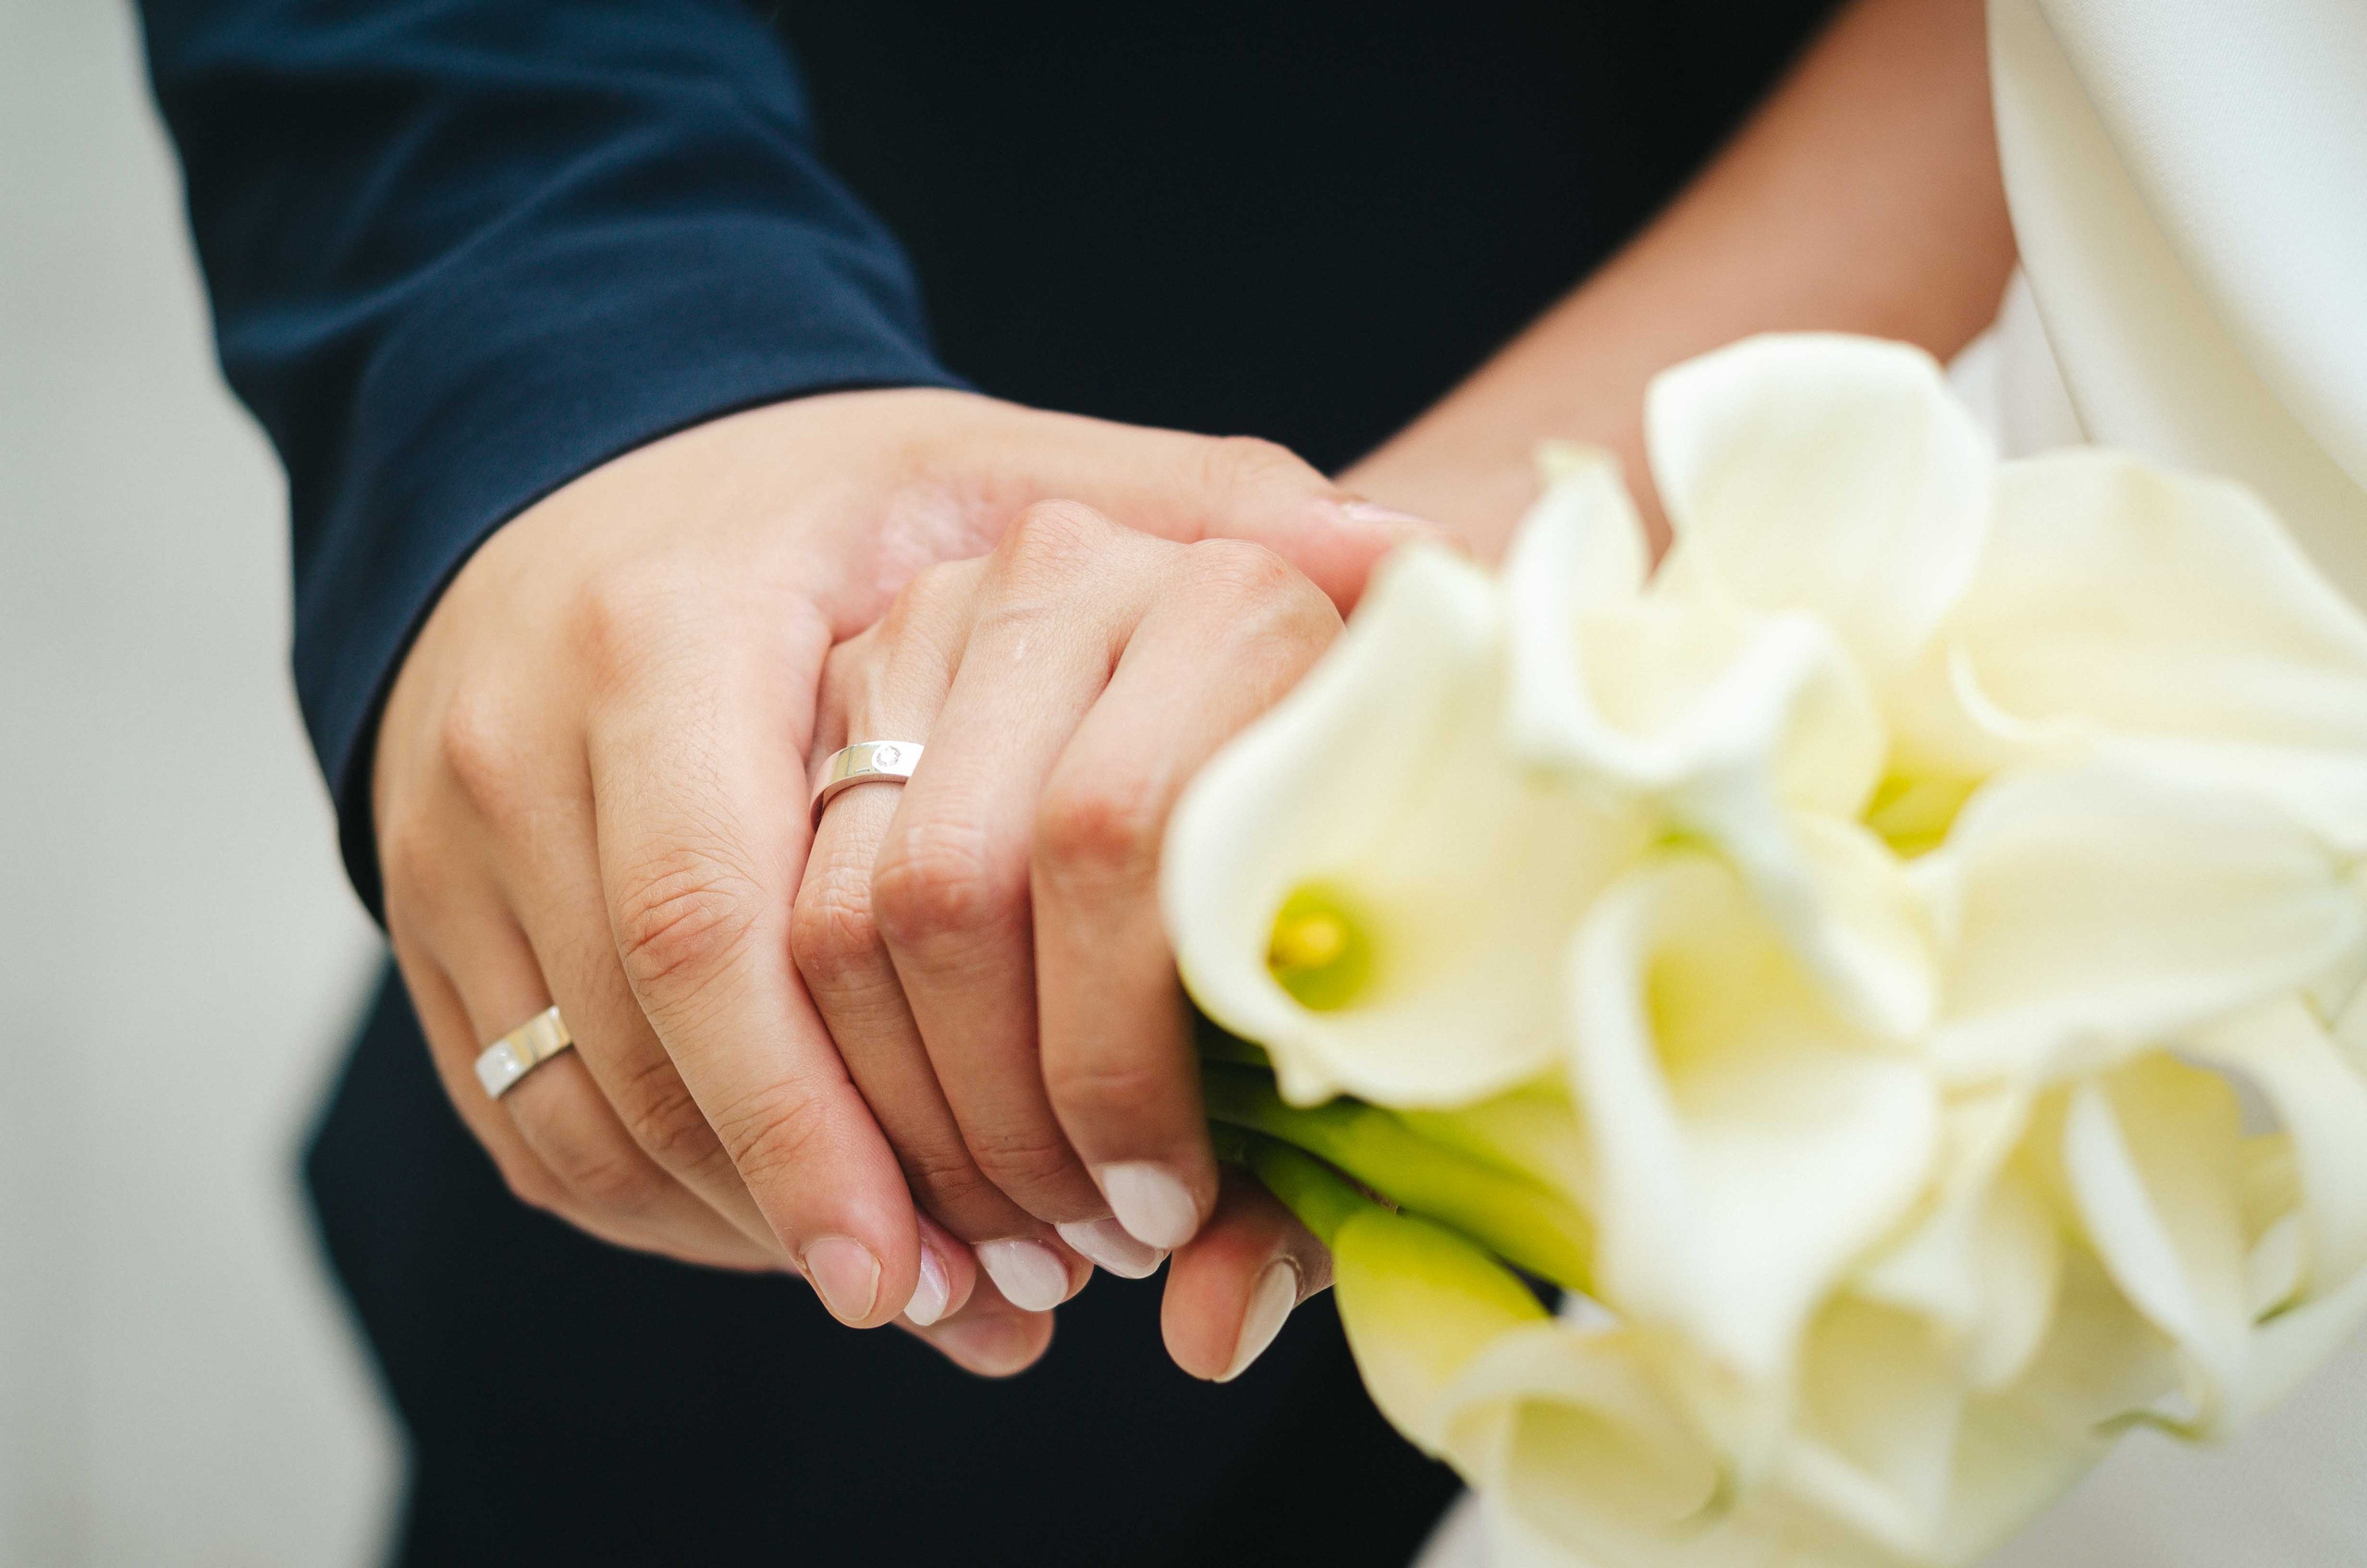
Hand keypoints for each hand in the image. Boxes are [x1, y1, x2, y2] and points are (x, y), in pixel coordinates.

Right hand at [371, 387, 1423, 1370]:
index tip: (948, 1259)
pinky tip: (816, 1233)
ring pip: (587, 1111)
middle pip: (649, 1045)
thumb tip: (1407, 553)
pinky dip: (677, 1207)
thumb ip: (1193, 507)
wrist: (571, 478)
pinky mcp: (428, 922)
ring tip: (936, 1293)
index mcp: (669, 635)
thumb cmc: (816, 504)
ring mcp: (448, 843)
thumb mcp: (993, 473)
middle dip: (819, 1199)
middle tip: (988, 1299)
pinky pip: (533, 1122)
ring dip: (760, 1229)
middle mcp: (518, 743)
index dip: (819, 1112)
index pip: (713, 914)